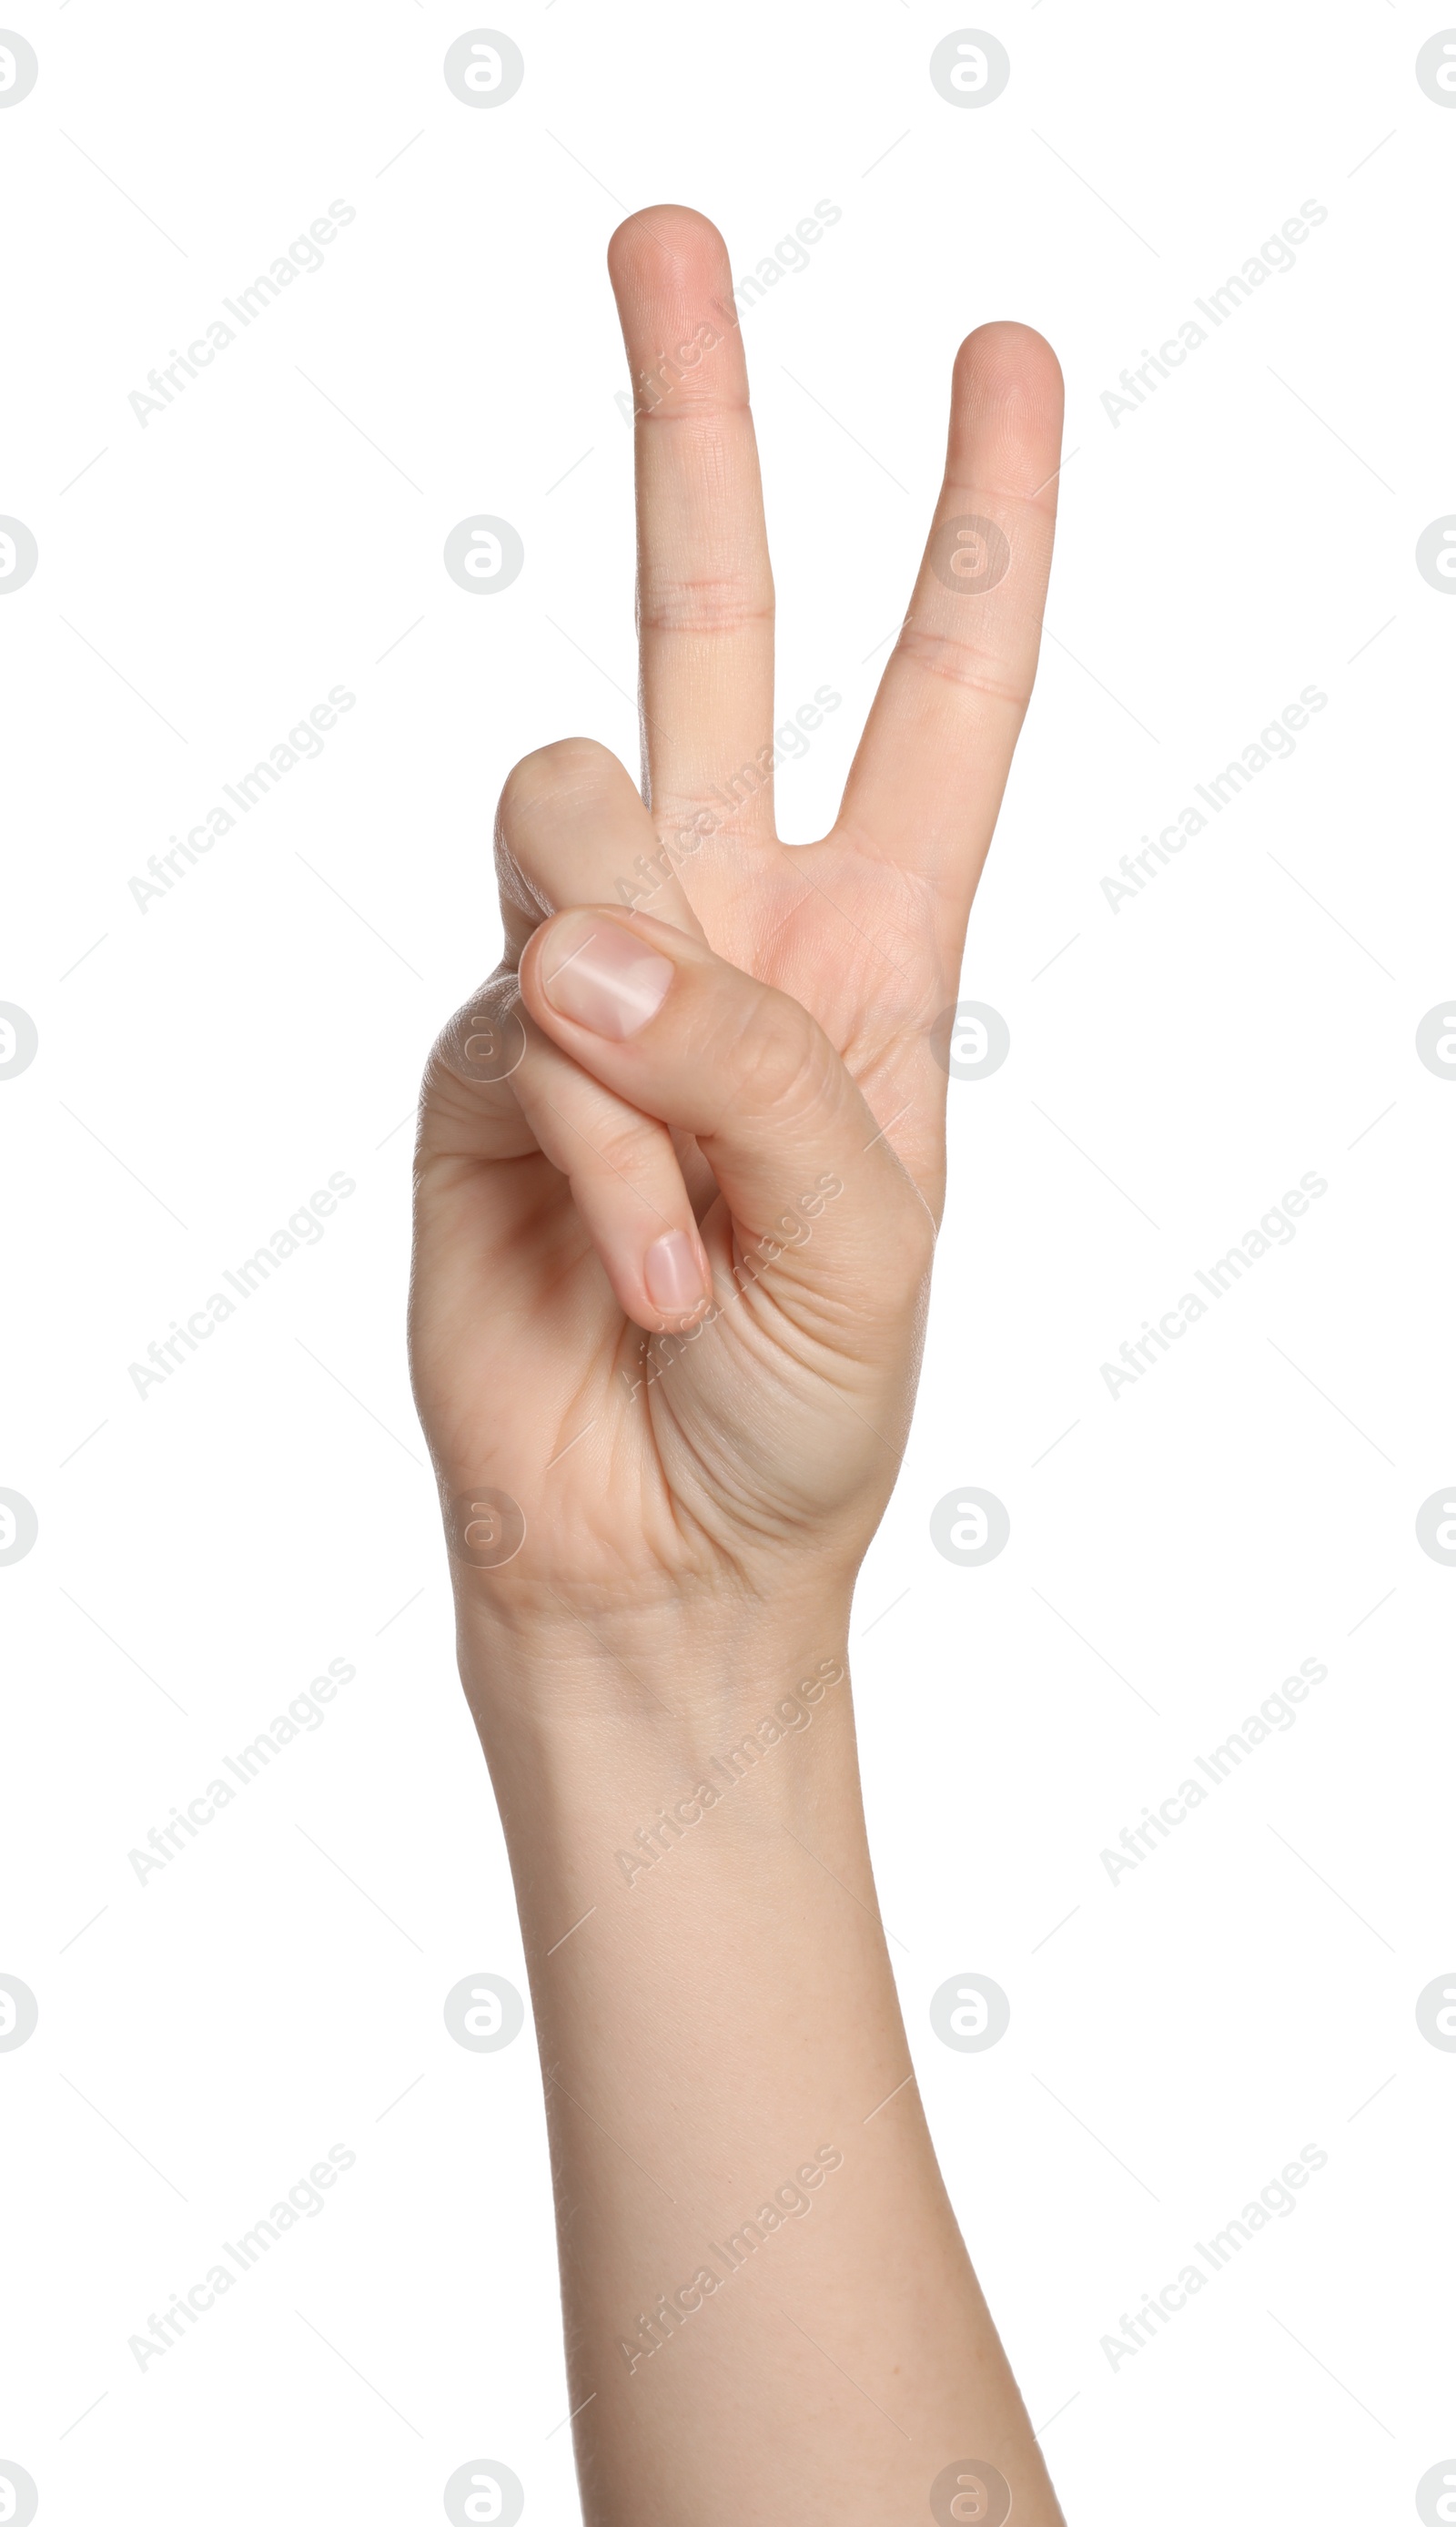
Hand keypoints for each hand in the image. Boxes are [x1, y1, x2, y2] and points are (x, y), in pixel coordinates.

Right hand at [409, 205, 1062, 1645]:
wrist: (659, 1555)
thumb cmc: (802, 1406)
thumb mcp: (867, 1234)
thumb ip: (749, 1062)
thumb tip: (582, 937)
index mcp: (875, 946)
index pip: (938, 695)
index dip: (980, 526)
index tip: (1003, 359)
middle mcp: (726, 925)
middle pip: (705, 625)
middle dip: (696, 431)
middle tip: (663, 239)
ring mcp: (587, 982)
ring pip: (573, 815)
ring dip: (633, 1011)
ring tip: (685, 1223)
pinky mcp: (477, 1058)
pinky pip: (521, 1018)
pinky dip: (592, 1148)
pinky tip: (637, 1268)